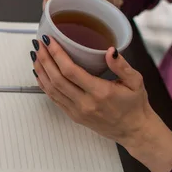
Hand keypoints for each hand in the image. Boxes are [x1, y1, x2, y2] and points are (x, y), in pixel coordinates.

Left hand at [31, 36, 171, 171]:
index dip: (57, 54)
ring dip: (41, 70)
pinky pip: (53, 98)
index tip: (49, 40)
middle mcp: (85, 103)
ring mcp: (77, 111)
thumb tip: (110, 50)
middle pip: (56, 78)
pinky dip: (43, 84)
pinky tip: (40, 72)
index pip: (70, 71)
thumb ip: (122, 66)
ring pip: (51, 89)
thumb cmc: (135, 105)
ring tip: (36, 55)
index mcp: (100, 92)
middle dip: (45, 59)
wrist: (133, 130)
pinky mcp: (73, 115)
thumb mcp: (136, 82)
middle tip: (39, 44)